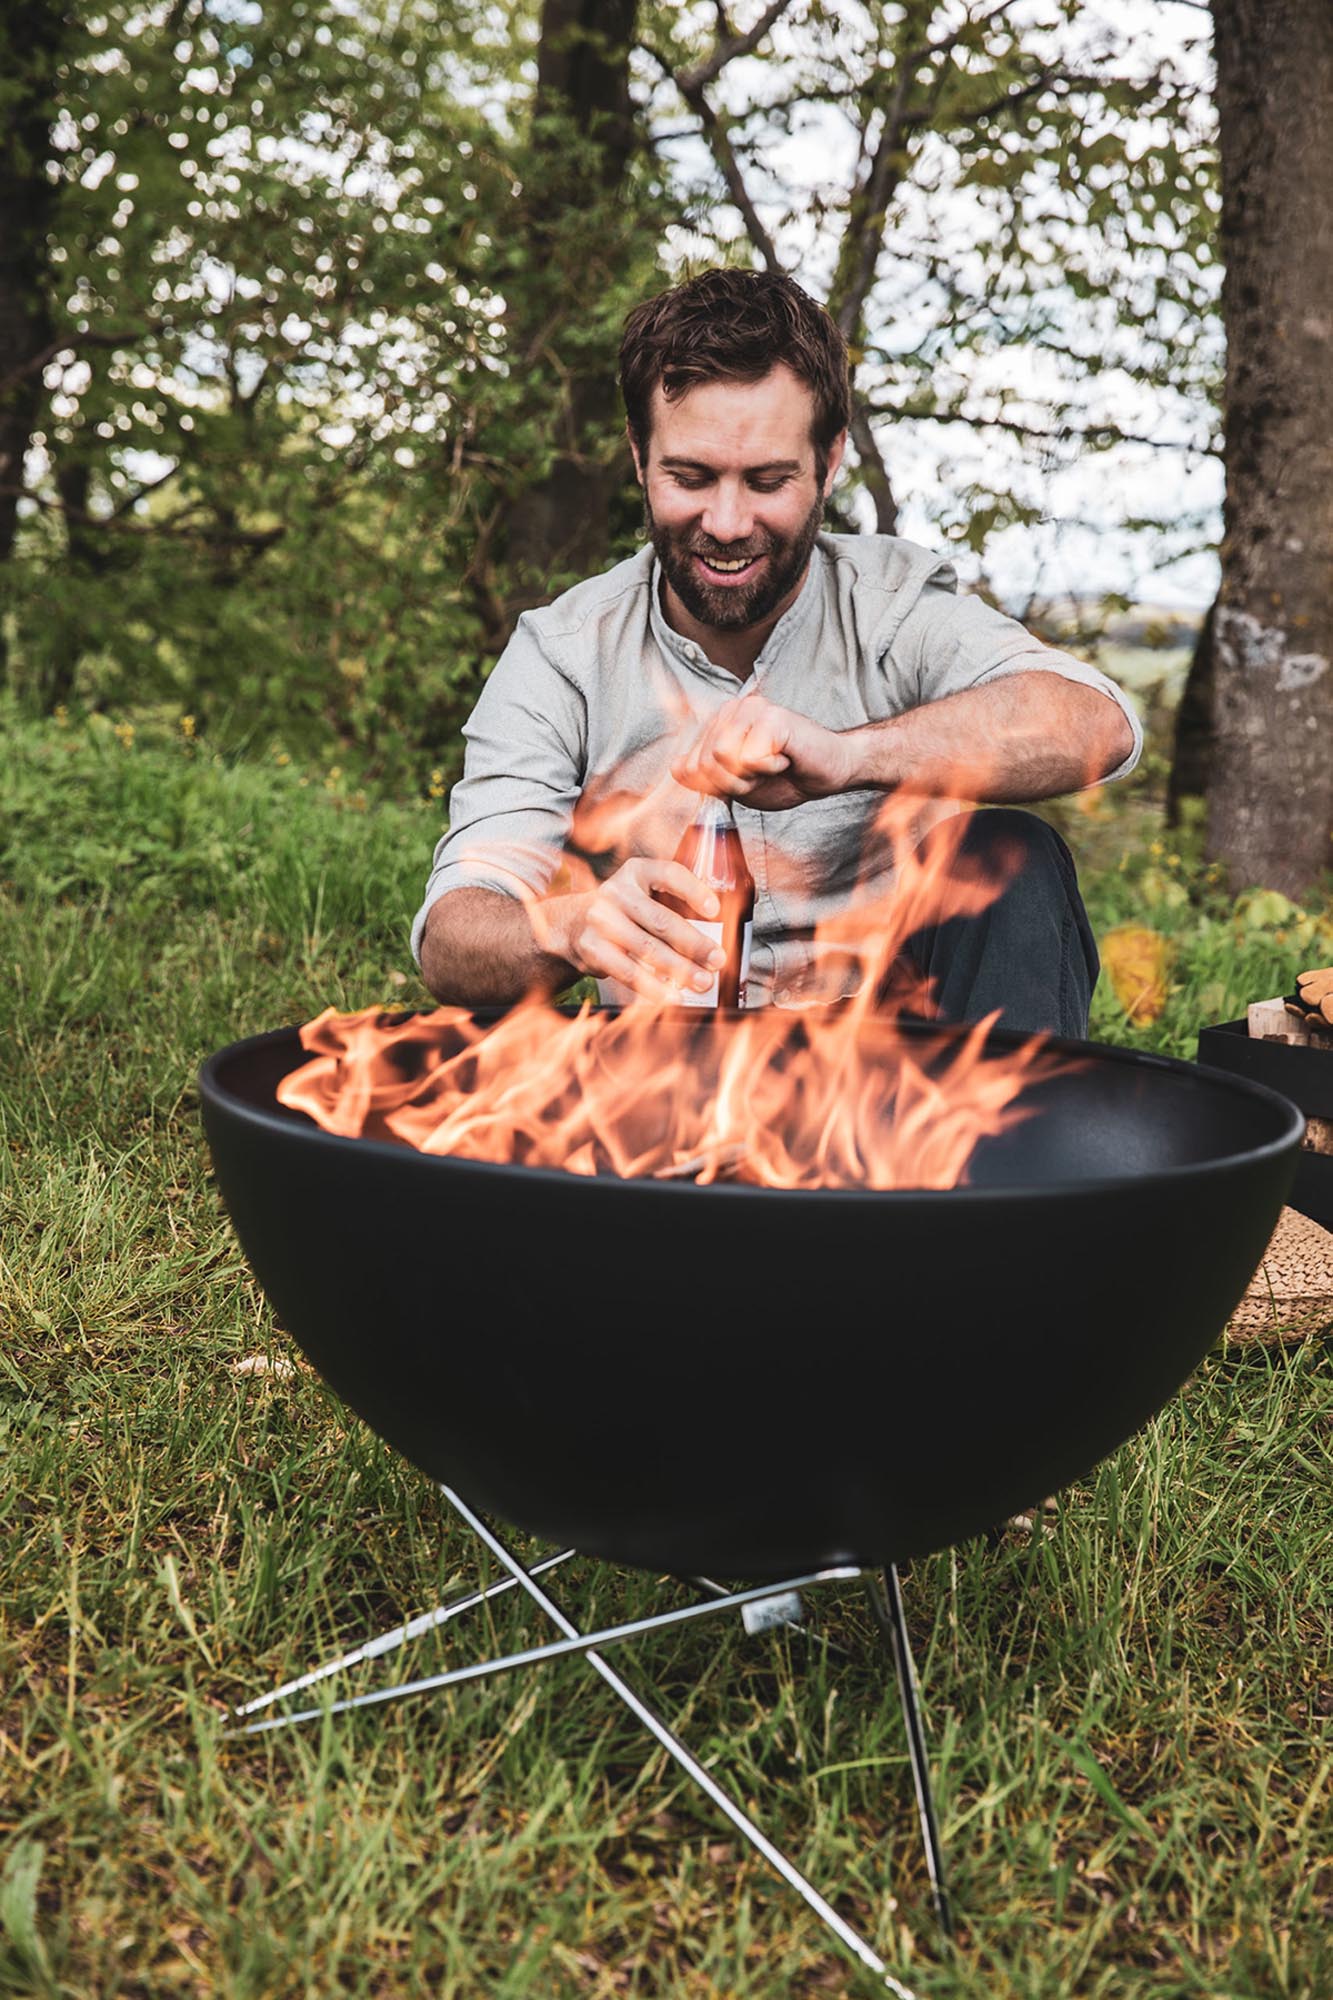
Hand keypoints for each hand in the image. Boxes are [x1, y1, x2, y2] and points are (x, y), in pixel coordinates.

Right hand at [539, 856, 726, 1001]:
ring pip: (648, 949)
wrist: (570, 925)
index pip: (668, 874)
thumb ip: (671, 906)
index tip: (714, 909)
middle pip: (661, 920)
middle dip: (694, 944)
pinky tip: (672, 995)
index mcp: (636, 872)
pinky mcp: (593, 949)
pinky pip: (629, 971)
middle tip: (717, 960)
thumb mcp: (641, 895)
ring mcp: (601, 921)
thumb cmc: (622, 912)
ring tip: (702, 981)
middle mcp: (616, 892)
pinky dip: (654, 987)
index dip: (693, 890)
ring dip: (680, 969)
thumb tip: (711, 940)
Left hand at [671, 692, 858, 809]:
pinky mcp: (771, 717)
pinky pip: (749, 757)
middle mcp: (730, 710)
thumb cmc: (787, 777)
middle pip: (701, 763)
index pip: (685, 766)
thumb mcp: (737, 785)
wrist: (831, 771)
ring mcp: (750, 709)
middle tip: (760, 775)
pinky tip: (784, 758)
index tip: (741, 781)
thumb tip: (677, 769)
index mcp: (718, 725)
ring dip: (748, 776)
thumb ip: (706, 778)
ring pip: (720, 757)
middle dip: (731, 783)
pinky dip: (769, 769)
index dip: (711, 787)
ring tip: (771, 765)